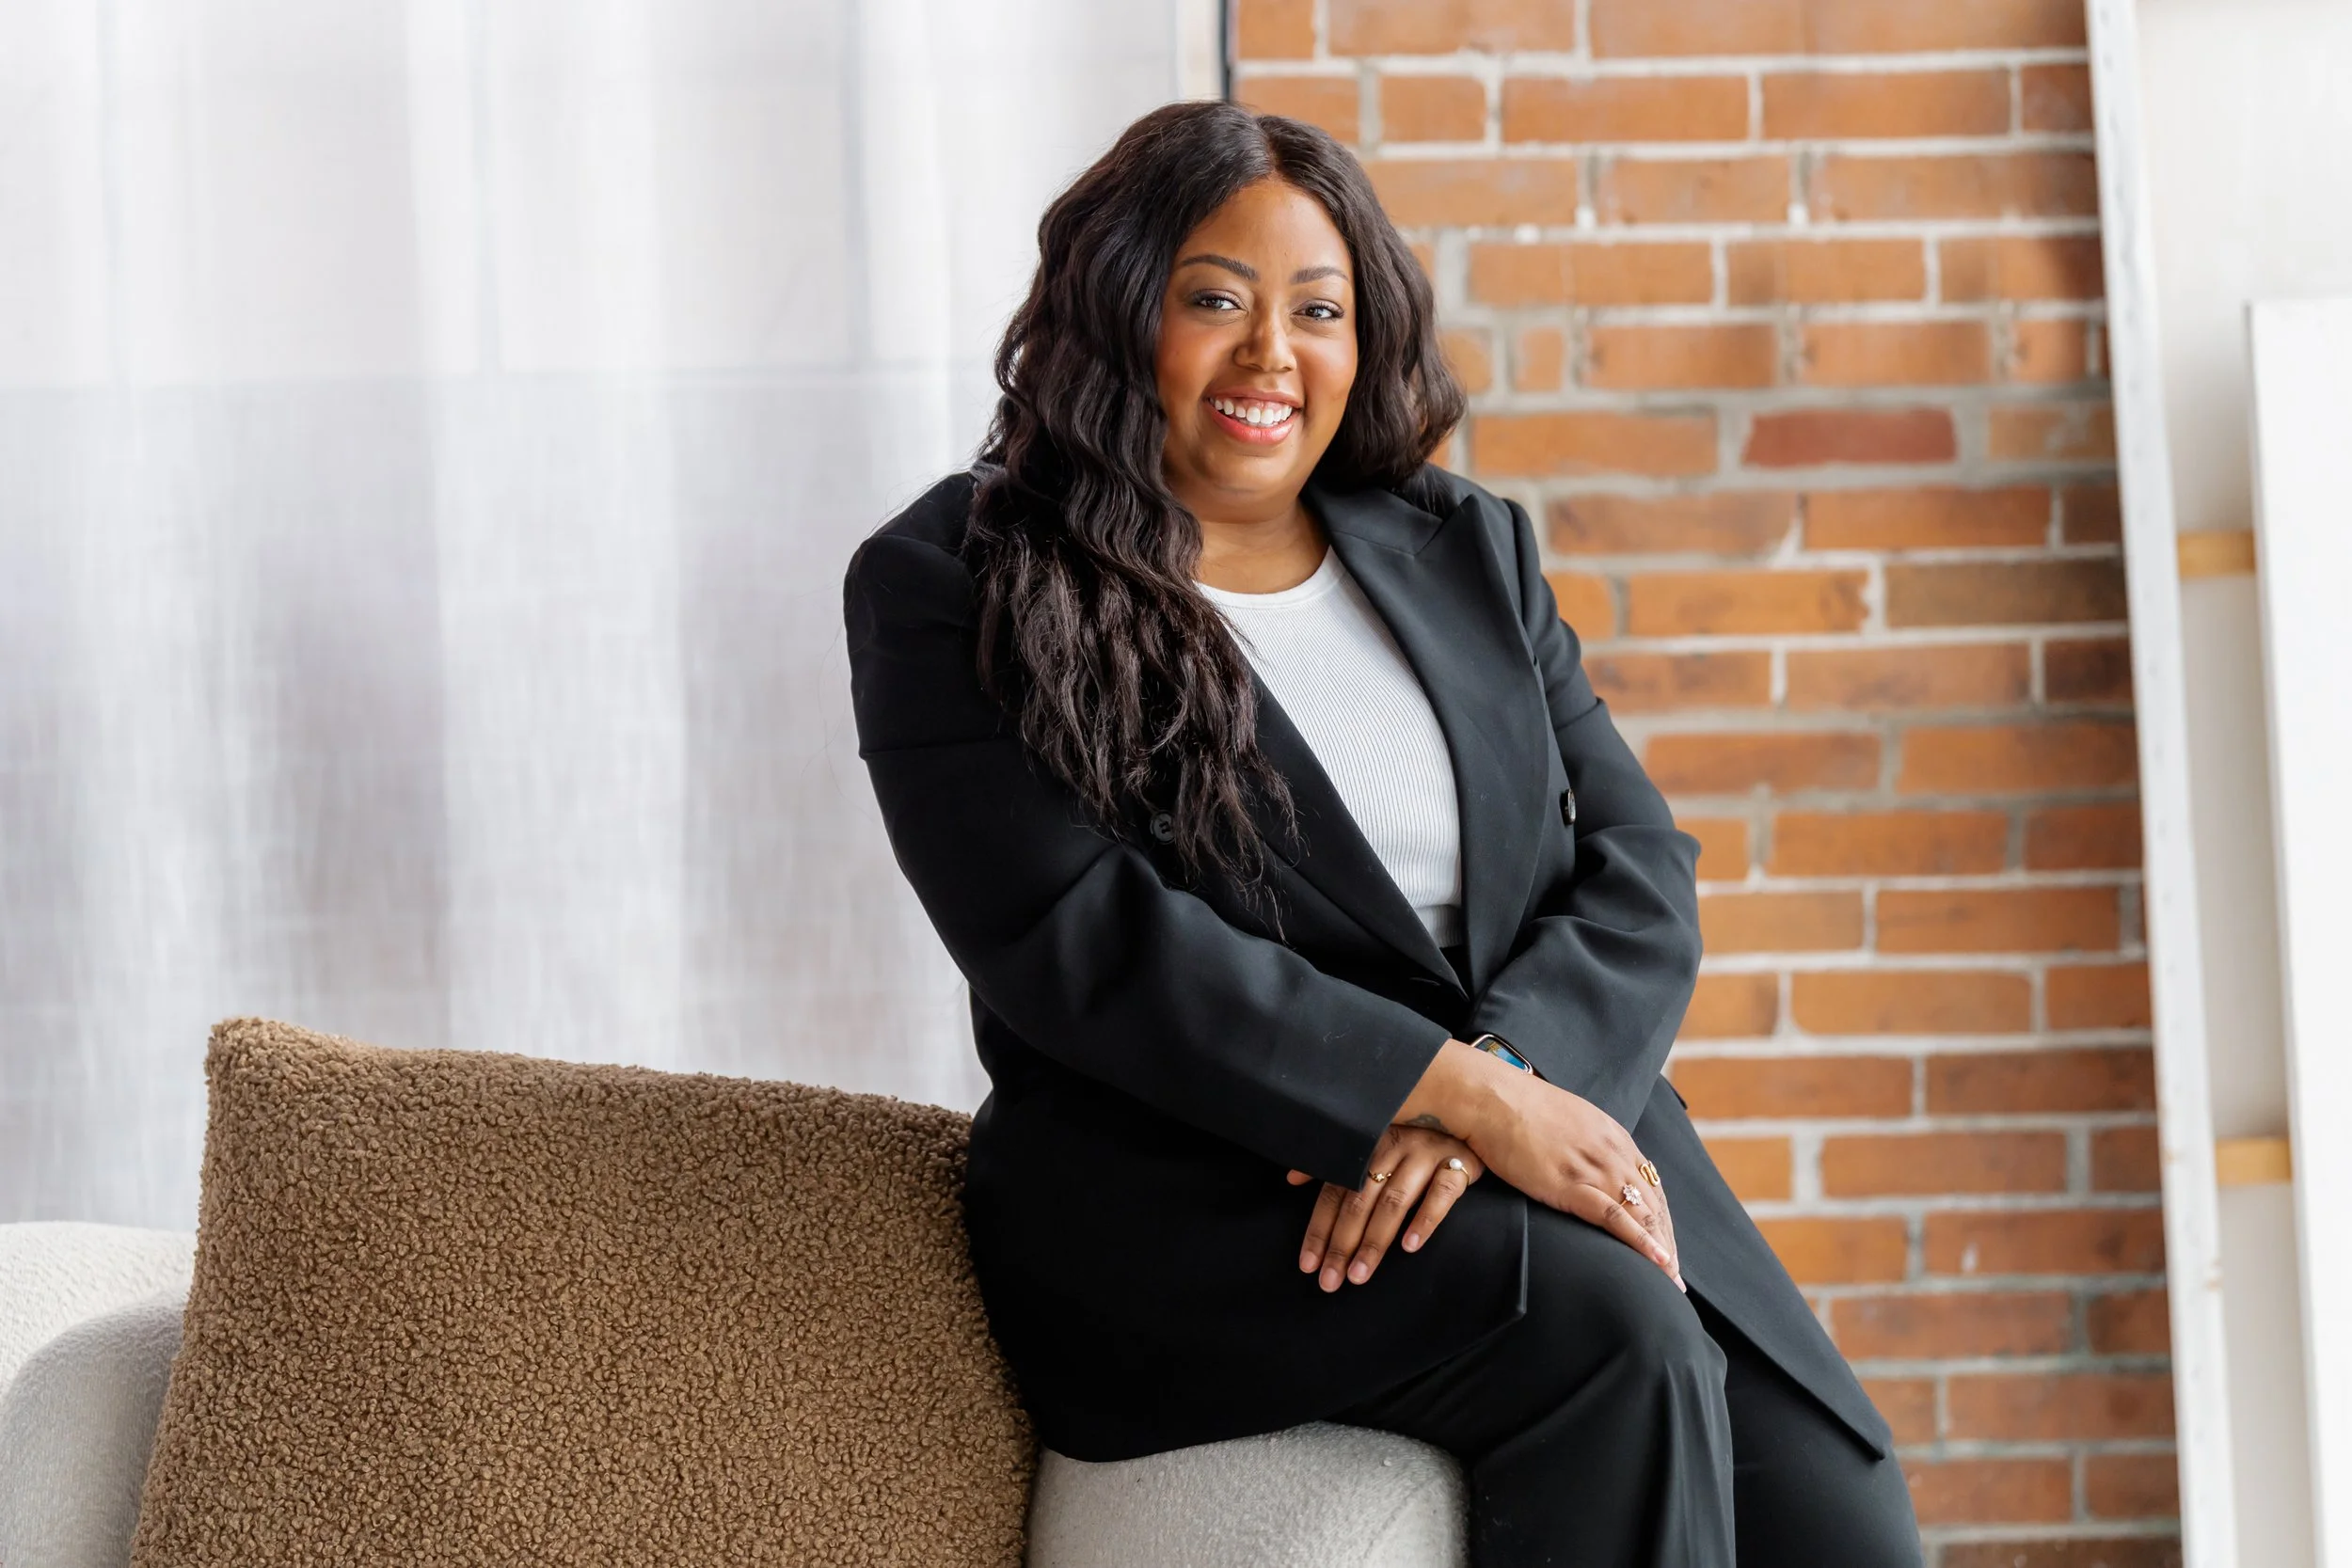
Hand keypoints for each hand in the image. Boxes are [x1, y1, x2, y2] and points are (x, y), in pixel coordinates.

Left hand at [1286, 1125, 1483, 1292]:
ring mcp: (1426, 1154)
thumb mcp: (1371, 1145)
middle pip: (1360, 1201)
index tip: (1307, 1265)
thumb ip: (1333, 1163)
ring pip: (1395, 1202)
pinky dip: (1425, 1219)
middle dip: (1342, 1244)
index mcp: (1366, 1145)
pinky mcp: (1459, 1164)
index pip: (1334, 1191)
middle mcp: (1393, 1147)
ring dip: (1375, 1241)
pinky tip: (1411, 1246)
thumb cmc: (1411, 1140)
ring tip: (1360, 1275)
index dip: (1319, 1229)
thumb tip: (1291, 1179)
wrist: (1467, 1114)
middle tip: (1330, 1281)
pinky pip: (1442, 1193)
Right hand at [1473, 1071, 1681, 1289]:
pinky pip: (1615, 1218)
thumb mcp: (1567, 1121)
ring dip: (1661, 1250)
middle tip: (1674, 1276)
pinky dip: (1640, 1242)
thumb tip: (1585, 1160)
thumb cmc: (1518, 1108)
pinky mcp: (1571, 1185)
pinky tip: (1657, 1262)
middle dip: (1667, 1241)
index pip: (1650, 1185)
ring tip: (1670, 1281)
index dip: (1661, 1218)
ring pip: (1642, 1214)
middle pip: (1653, 1204)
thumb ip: (1585, 1142)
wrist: (1492, 1099)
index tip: (1666, 1244)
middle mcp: (1613, 1152)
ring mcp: (1594, 1169)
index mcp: (1614, 1136)